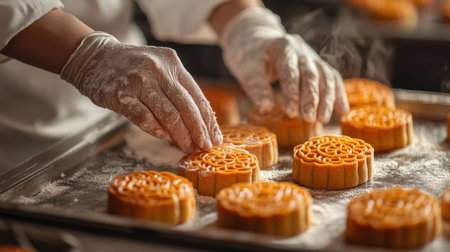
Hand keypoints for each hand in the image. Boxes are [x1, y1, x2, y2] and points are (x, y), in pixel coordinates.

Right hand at [61, 32, 221, 152]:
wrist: (94, 57)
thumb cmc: (132, 68)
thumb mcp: (159, 68)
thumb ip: (177, 90)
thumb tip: (199, 124)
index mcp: (172, 63)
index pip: (197, 96)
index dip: (208, 120)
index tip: (214, 137)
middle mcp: (158, 70)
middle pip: (186, 107)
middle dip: (198, 131)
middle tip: (205, 147)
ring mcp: (138, 81)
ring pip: (168, 115)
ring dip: (180, 135)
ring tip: (188, 148)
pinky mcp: (120, 94)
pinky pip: (144, 118)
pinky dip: (156, 130)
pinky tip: (163, 137)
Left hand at [219, 8, 348, 122]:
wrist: (256, 42)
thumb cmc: (250, 58)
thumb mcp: (246, 71)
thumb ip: (257, 89)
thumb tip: (266, 109)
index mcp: (283, 47)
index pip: (290, 72)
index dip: (292, 93)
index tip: (291, 113)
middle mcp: (301, 50)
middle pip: (311, 74)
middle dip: (312, 99)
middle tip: (309, 119)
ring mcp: (312, 57)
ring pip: (326, 77)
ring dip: (327, 99)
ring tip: (323, 120)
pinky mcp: (317, 65)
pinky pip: (332, 79)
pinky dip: (338, 95)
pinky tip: (342, 112)